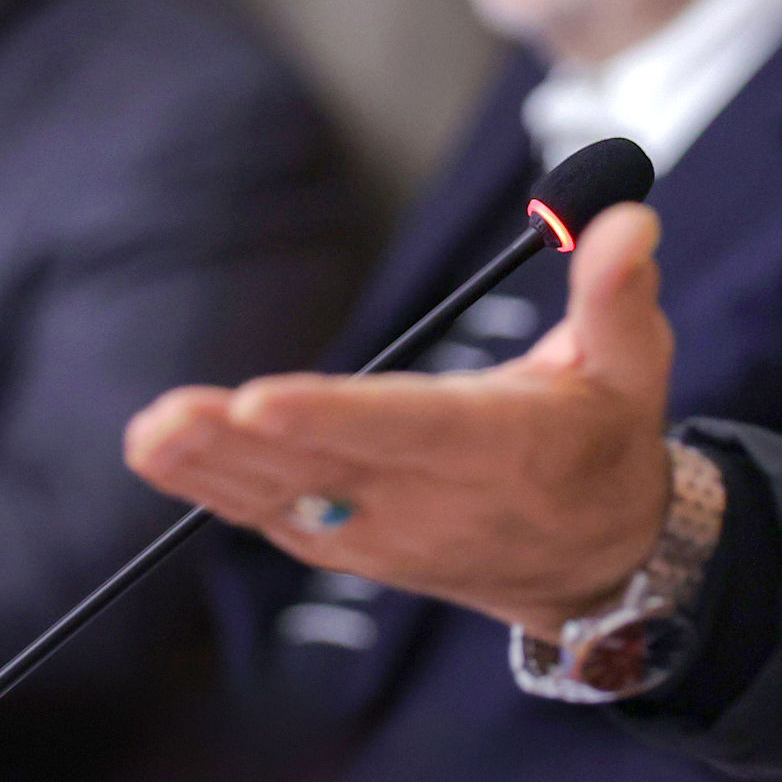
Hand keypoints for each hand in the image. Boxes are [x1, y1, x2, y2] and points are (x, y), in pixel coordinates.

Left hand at [127, 202, 677, 637]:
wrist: (597, 562)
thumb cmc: (606, 442)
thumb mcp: (632, 367)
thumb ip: (619, 294)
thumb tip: (628, 218)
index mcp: (501, 448)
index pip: (406, 430)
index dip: (329, 419)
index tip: (257, 399)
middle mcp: (433, 500)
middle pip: (323, 472)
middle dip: (236, 446)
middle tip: (165, 418)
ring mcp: (386, 534)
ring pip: (285, 502)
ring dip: (210, 470)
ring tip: (148, 434)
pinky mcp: (355, 546)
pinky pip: (278, 520)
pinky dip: (223, 493)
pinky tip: (170, 456)